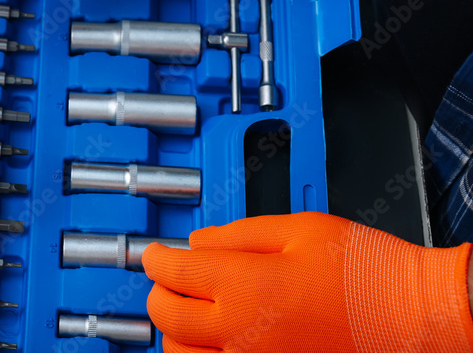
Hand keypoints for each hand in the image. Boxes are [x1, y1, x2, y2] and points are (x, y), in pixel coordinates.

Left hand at [143, 212, 472, 352]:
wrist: (415, 317)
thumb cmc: (367, 272)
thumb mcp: (299, 229)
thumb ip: (237, 235)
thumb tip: (196, 242)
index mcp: (245, 284)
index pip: (172, 271)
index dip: (155, 256)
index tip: (154, 252)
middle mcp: (241, 331)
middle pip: (166, 315)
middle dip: (159, 290)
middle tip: (168, 276)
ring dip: (174, 330)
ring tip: (186, 311)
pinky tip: (210, 341)